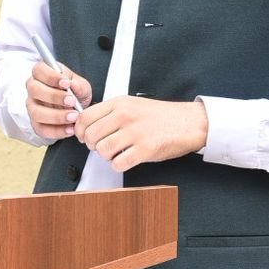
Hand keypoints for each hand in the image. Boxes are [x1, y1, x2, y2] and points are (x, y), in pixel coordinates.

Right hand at [25, 59, 92, 139]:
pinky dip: (56, 131)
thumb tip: (73, 85)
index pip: (39, 70)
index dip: (51, 76)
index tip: (66, 83)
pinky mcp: (36, 124)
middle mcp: (33, 89)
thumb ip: (78, 85)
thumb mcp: (81, 85)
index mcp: (42, 74)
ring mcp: (32, 107)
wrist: (77, 109)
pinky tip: (70, 129)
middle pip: (34, 90)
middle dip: (54, 96)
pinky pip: (41, 129)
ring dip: (56, 116)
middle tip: (72, 101)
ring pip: (36, 112)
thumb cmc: (75, 92)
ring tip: (73, 117)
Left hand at [75, 96, 208, 172]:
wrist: (188, 122)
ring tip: (116, 153)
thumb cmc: (161, 115)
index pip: (85, 117)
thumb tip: (88, 125)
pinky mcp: (145, 150)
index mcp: (120, 103)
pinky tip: (126, 160)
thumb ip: (111, 112)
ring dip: (106, 156)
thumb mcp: (133, 104)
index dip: (79, 130)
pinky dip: (118, 165)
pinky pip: (118, 164)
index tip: (83, 136)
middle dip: (92, 145)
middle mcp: (125, 116)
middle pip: (91, 136)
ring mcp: (135, 133)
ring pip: (102, 150)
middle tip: (102, 146)